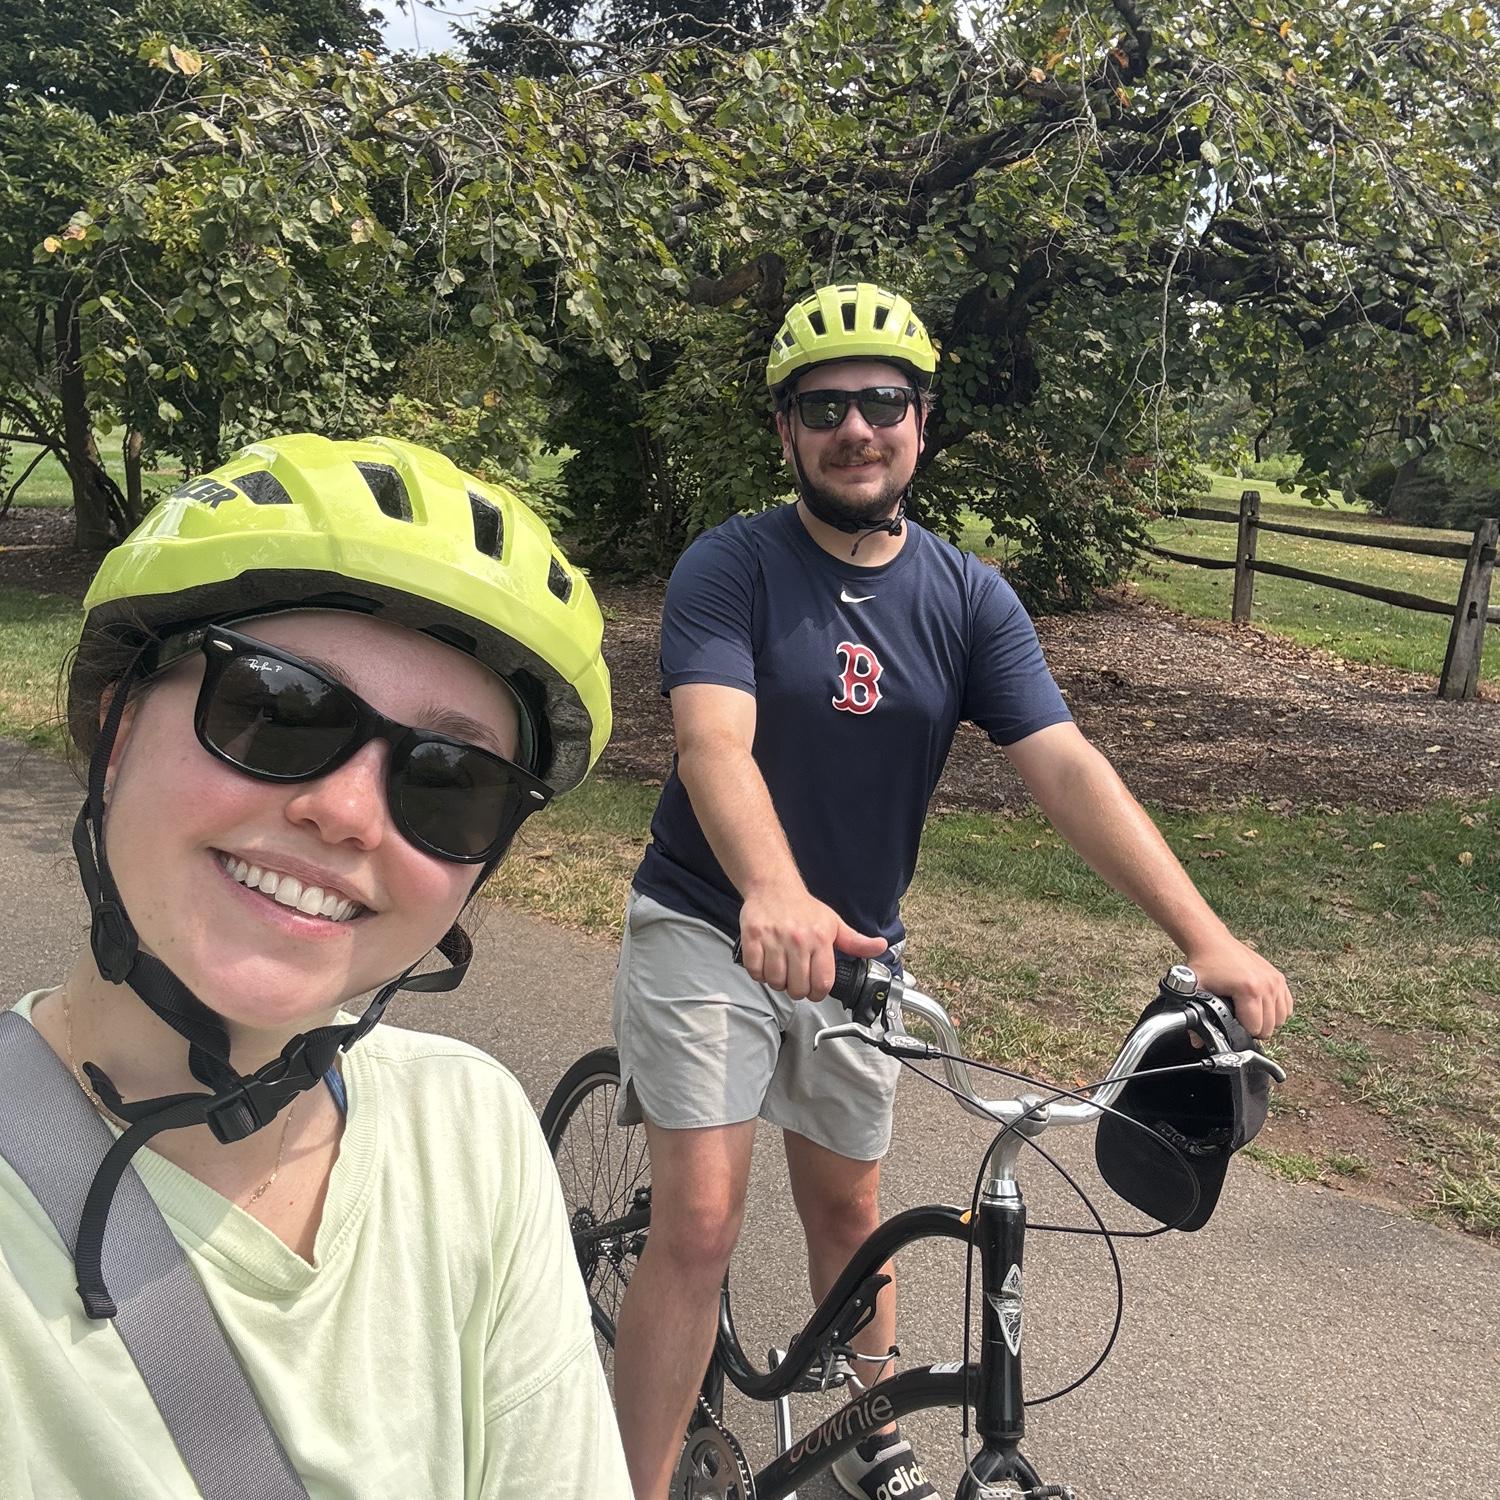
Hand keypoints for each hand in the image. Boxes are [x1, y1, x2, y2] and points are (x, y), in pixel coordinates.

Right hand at [737, 889, 886, 1001]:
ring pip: (775, 981)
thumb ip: (856, 942)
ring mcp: (774, 938)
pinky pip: (755, 971)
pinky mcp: (753, 937)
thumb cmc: (804, 908)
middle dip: (797, 990)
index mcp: (820, 938)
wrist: (773, 886)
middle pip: (797, 987)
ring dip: (777, 982)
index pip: (822, 983)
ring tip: (781, 970)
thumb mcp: (834, 923)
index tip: (813, 990)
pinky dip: (759, 974)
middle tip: (796, 980)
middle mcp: (798, 939)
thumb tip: (880, 947)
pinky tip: (766, 964)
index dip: (817, 994)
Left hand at [1183, 936, 1292, 1040]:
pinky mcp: (1279, 977)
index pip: (1255, 1029)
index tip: (1231, 1023)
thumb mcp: (1196, 991)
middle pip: (1270, 1027)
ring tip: (1249, 1014)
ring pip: (1281, 1019)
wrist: (1212, 941)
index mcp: (1249, 990)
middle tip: (1239, 1020)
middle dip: (1254, 1029)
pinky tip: (1261, 1007)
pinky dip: (1277, 1011)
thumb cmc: (1205, 964)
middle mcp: (1267, 985)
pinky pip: (1287, 1006)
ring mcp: (1275, 980)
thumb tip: (1197, 1040)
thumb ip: (1195, 1016)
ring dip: (1267, 1021)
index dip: (1241, 1032)